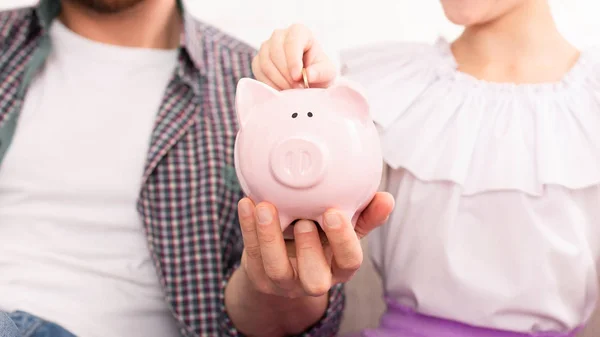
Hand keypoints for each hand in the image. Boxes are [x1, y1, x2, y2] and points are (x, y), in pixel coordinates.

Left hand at [237, 192, 393, 297]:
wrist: (284, 258)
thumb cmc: (320, 237)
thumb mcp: (344, 228)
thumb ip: (364, 214)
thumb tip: (386, 198)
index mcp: (338, 266)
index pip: (349, 262)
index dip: (343, 241)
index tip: (334, 213)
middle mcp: (314, 279)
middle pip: (315, 280)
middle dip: (309, 251)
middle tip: (303, 221)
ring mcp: (284, 282)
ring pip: (276, 269)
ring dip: (269, 237)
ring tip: (265, 206)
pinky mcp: (259, 276)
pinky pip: (252, 254)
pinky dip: (247, 228)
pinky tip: (247, 203)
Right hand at [252, 24, 336, 89]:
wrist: (308, 80)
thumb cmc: (318, 72)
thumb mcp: (327, 72)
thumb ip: (320, 72)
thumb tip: (308, 75)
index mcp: (299, 32)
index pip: (292, 41)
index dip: (293, 60)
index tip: (298, 77)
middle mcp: (280, 35)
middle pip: (275, 51)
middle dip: (286, 73)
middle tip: (296, 88)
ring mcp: (266, 47)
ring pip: (265, 62)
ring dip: (278, 80)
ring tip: (291, 91)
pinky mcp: (258, 60)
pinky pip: (258, 71)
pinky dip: (269, 84)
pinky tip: (281, 90)